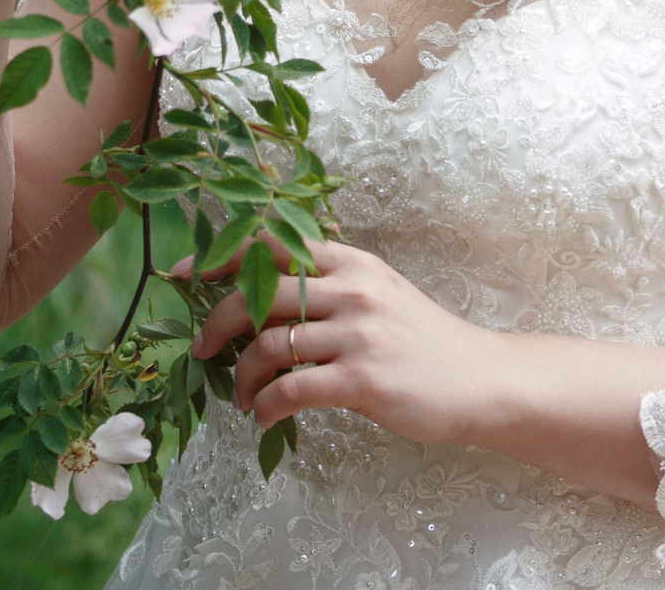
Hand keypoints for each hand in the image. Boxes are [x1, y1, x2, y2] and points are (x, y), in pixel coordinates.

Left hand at [184, 240, 505, 443]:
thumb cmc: (423, 342)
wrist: (480, 380)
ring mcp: (358, 333)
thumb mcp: (380, 295)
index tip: (184, 272)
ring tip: (241, 398)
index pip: (274, 244)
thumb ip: (330, 287)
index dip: (221, 256)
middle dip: (217, 322)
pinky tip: (263, 420)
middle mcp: (353, 289)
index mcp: (352, 262)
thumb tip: (262, 294)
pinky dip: (265, 408)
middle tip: (202, 349)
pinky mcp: (362, 379)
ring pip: (268, 346)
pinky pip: (290, 391)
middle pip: (258, 293)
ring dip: (241, 378)